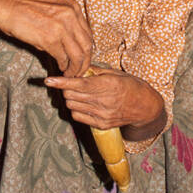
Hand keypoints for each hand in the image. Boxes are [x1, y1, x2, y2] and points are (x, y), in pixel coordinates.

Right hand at [0, 0, 93, 75]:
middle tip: (79, 71)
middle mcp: (71, 16)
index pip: (88, 35)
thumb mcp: (53, 12)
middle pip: (87, 46)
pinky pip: (63, 58)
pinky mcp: (50, 39)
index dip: (86, 51)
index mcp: (74, 8)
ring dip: (75, 68)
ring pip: (78, 55)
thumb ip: (66, 26)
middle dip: (85, 62)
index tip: (82, 60)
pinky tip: (60, 68)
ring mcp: (62, 27)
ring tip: (69, 73)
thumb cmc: (26, 11)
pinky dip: (63, 66)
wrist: (7, 8)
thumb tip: (73, 48)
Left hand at [44, 69, 162, 132]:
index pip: (78, 84)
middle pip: (71, 95)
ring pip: (72, 106)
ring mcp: (101, 115)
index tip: (48, 80)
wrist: (145, 107)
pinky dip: (76, 109)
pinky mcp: (100, 124)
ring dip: (70, 98)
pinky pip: (78, 116)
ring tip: (79, 94)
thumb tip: (78, 67)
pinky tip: (84, 104)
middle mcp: (103, 101)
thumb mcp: (116, 73)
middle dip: (66, 88)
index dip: (61, 82)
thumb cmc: (131, 86)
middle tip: (71, 83)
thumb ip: (95, 71)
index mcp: (107, 85)